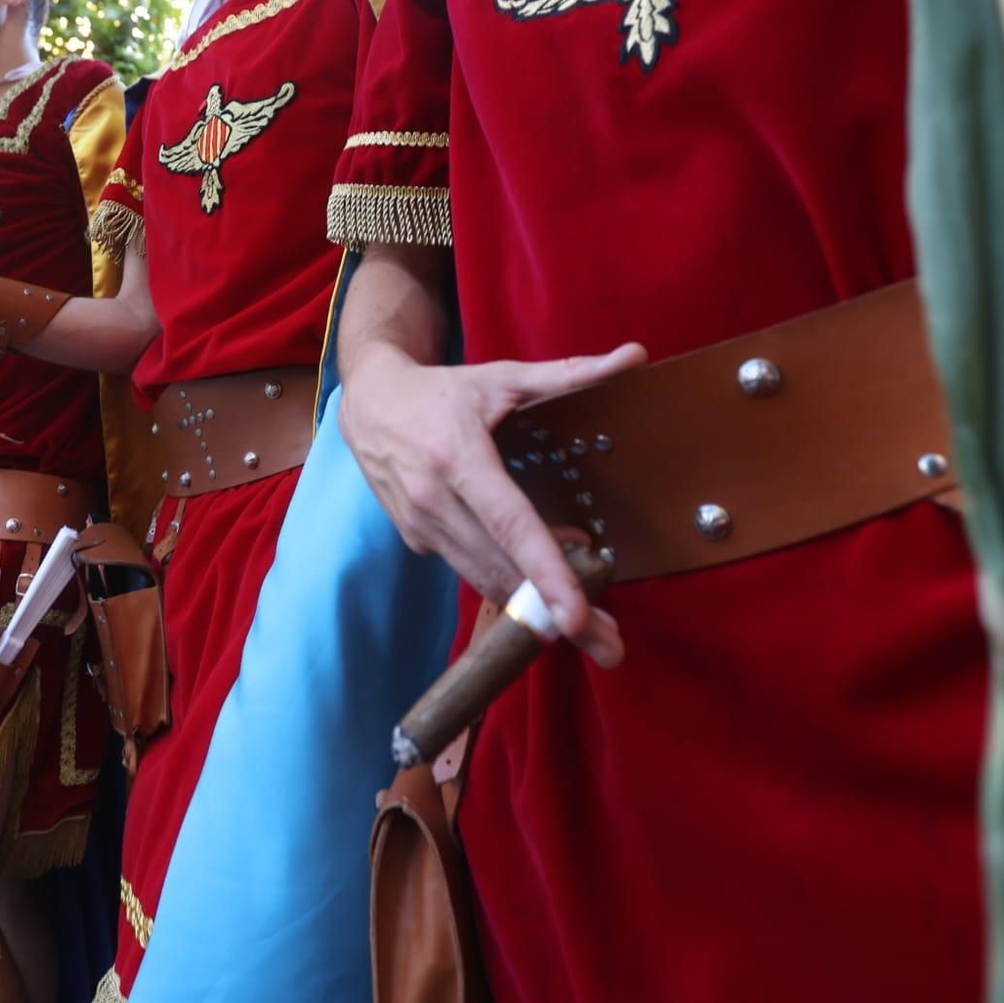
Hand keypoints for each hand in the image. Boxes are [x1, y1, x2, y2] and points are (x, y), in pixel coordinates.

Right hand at [339, 342, 646, 660]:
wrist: (368, 402)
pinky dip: (506, 583)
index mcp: (460, 458)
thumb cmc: (442, 390)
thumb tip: (635, 356)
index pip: (511, 526)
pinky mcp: (416, 541)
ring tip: (588, 630)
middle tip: (611, 646)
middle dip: (556, 615)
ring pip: (485, 581)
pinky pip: (469, 571)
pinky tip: (540, 586)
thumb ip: (571, 374)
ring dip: (534, 612)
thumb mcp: (503, 377)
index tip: (576, 617)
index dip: (546, 573)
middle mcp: (435, 501)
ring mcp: (421, 527)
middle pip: (503, 572)